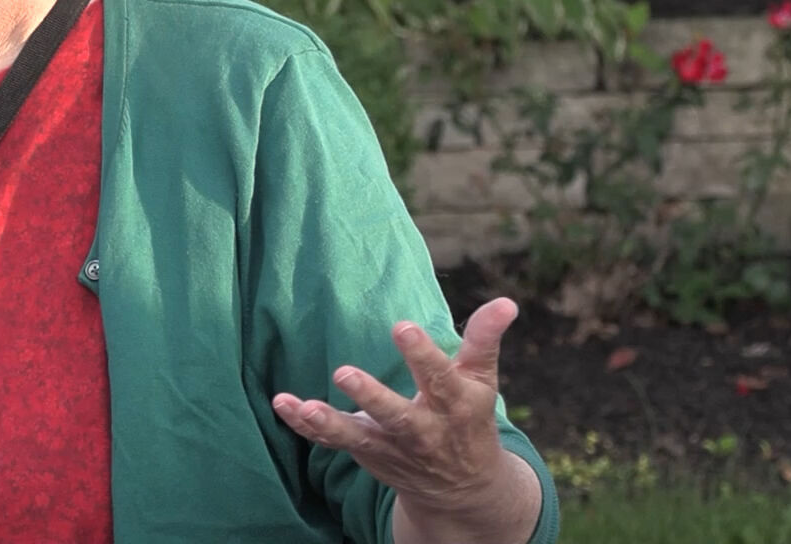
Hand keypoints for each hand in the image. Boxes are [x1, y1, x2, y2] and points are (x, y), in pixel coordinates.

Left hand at [271, 297, 516, 515]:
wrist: (462, 488)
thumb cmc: (468, 418)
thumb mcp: (481, 380)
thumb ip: (485, 340)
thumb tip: (507, 302)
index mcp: (455, 405)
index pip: (439, 378)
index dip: (422, 354)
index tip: (402, 327)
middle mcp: (424, 431)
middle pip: (396, 415)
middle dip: (371, 397)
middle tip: (344, 373)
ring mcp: (393, 446)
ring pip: (359, 436)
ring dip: (329, 422)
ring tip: (305, 407)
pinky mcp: (368, 452)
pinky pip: (333, 440)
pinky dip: (307, 426)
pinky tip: (283, 404)